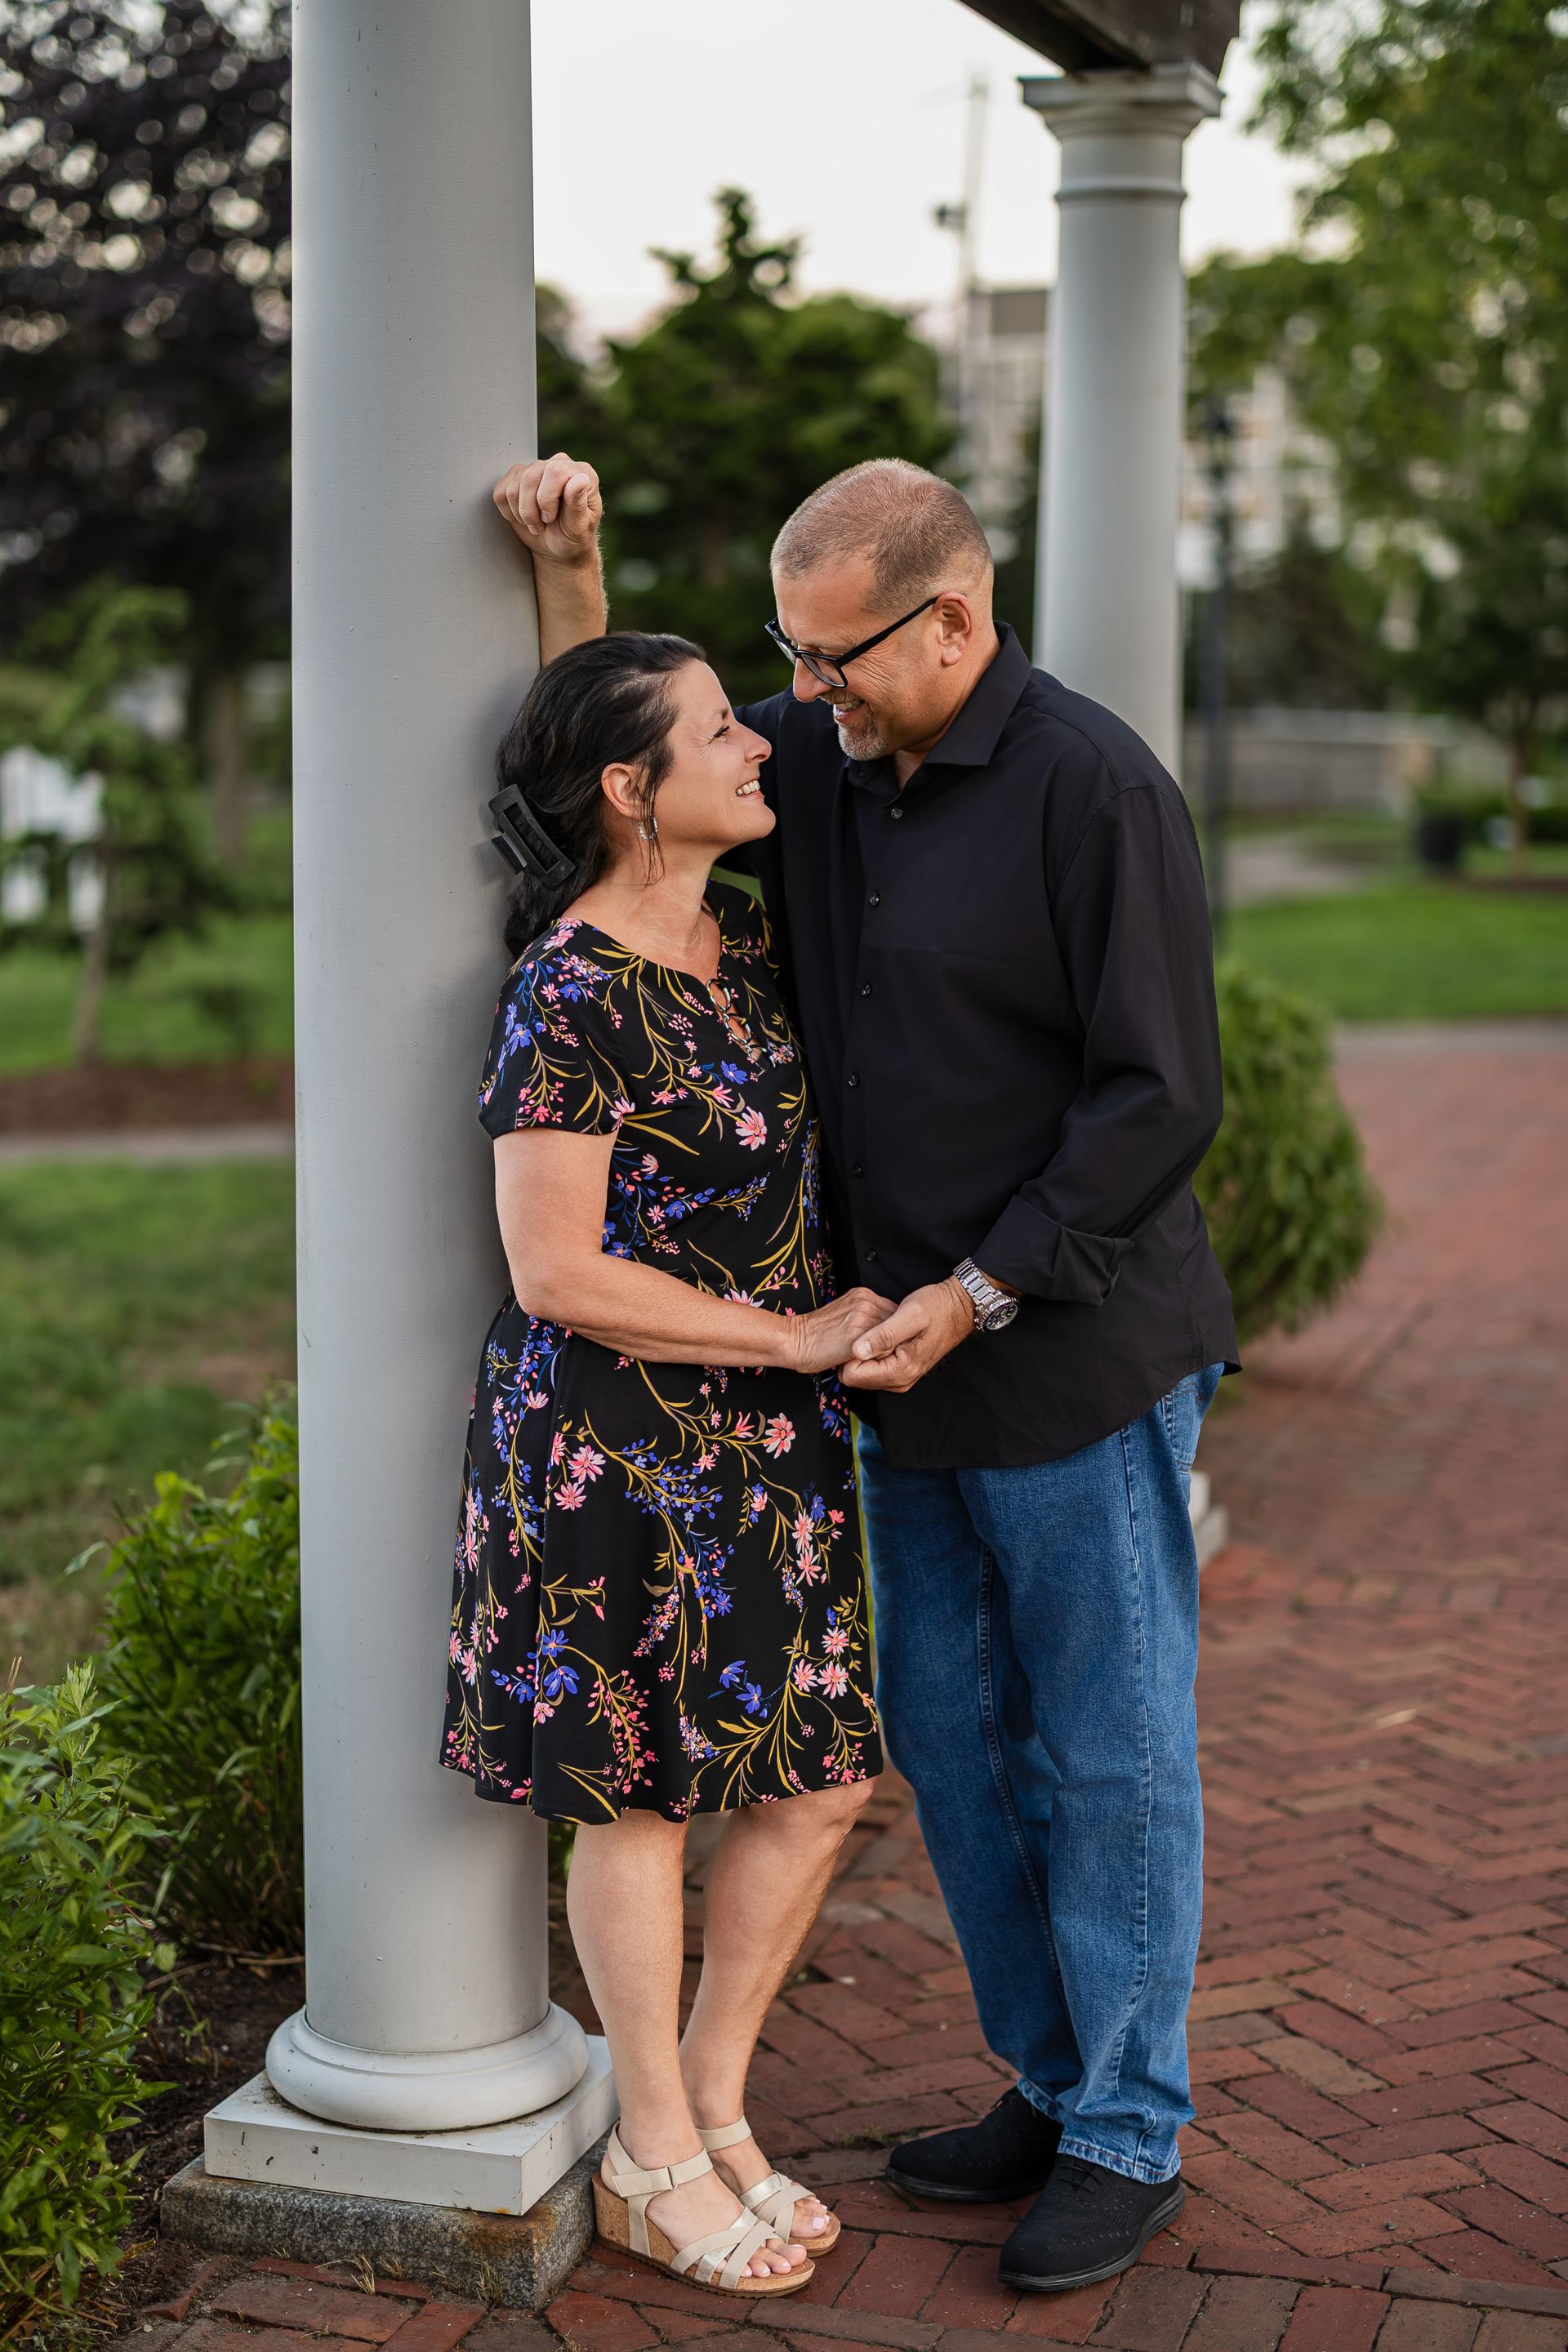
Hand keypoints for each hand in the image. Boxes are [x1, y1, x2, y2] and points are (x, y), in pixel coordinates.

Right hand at [493, 452, 602, 565]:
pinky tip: (522, 517)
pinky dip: (508, 511)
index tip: (550, 518)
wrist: (559, 546)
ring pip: (513, 486)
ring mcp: (536, 468)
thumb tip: (580, 479)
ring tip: (534, 524)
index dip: (546, 498)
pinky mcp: (517, 477)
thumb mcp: (580, 527)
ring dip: (520, 513)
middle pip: (529, 477)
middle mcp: (558, 464)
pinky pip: (501, 491)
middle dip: (530, 509)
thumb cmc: (573, 536)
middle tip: (541, 525)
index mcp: (580, 472)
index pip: (554, 471)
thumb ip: (579, 504)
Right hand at [786, 1288, 896, 1376]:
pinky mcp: (859, 1333)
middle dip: (892, 1341)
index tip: (884, 1345)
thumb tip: (885, 1331)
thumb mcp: (844, 1315)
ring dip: (887, 1350)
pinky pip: (883, 1348)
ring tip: (873, 1359)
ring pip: (893, 1337)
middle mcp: (866, 1301)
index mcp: (863, 1295)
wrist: (794, 1340)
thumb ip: (865, 1316)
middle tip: (882, 1355)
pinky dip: (879, 1358)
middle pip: (897, 1324)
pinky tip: (867, 1362)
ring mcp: (864, 1315)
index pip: (894, 1314)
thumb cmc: (816, 1335)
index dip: (891, 1332)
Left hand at [839, 1278, 973, 1393]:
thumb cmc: (936, 1307)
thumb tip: (857, 1350)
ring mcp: (901, 1377)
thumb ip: (883, 1335)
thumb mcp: (909, 1315)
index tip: (856, 1333)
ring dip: (863, 1353)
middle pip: (857, 1377)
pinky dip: (872, 1352)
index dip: (848, 1353)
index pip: (854, 1375)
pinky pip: (875, 1368)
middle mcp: (900, 1380)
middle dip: (854, 1355)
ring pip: (864, 1373)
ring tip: (875, 1331)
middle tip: (866, 1329)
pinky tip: (880, 1335)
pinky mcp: (902, 1370)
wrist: (958, 1308)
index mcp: (900, 1370)